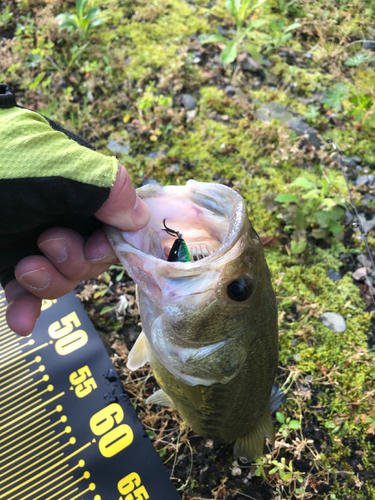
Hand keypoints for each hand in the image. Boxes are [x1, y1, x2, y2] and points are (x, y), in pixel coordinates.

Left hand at [4, 164, 149, 335]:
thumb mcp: (50, 166)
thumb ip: (105, 185)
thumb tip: (138, 217)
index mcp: (73, 179)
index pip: (114, 216)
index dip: (112, 239)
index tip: (98, 246)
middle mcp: (56, 210)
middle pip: (93, 253)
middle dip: (76, 259)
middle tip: (48, 246)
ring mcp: (29, 238)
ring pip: (65, 277)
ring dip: (51, 283)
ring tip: (24, 271)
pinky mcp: (4, 264)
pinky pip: (29, 294)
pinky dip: (28, 308)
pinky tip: (20, 322)